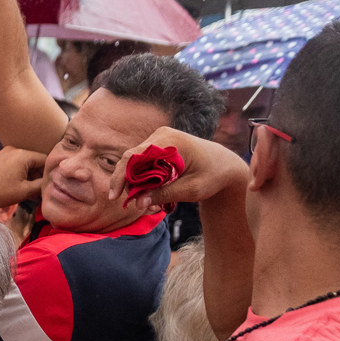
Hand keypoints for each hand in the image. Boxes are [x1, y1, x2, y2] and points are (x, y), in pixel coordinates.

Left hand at [0, 146, 45, 214]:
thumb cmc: (0, 193)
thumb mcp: (25, 191)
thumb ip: (41, 185)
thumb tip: (50, 182)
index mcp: (22, 155)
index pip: (45, 159)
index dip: (48, 173)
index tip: (47, 184)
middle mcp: (12, 150)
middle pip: (33, 160)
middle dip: (37, 175)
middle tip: (38, 190)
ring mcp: (2, 153)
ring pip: (23, 163)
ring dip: (27, 175)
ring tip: (26, 190)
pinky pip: (12, 164)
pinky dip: (17, 173)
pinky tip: (16, 186)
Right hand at [105, 126, 251, 213]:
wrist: (225, 166)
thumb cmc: (213, 176)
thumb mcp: (191, 189)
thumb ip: (164, 194)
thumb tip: (138, 203)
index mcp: (170, 141)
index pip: (134, 157)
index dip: (120, 177)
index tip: (114, 197)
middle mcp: (161, 135)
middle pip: (131, 160)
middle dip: (128, 184)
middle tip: (135, 205)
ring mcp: (159, 138)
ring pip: (135, 162)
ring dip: (136, 183)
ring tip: (149, 203)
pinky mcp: (159, 145)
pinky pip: (143, 162)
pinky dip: (143, 178)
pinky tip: (151, 193)